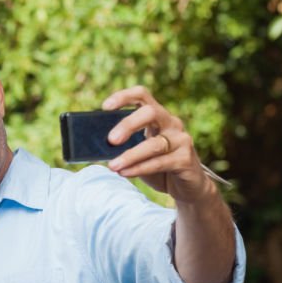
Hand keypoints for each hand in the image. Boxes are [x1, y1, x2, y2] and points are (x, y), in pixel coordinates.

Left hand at [101, 86, 215, 204]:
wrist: (186, 186)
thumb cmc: (157, 165)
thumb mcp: (138, 152)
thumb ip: (123, 146)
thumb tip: (95, 147)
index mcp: (157, 116)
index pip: (142, 95)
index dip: (124, 97)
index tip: (105, 107)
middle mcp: (171, 123)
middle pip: (150, 112)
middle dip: (128, 125)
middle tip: (111, 140)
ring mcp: (181, 140)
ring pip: (154, 144)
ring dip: (130, 155)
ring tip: (112, 166)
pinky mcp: (185, 159)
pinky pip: (159, 162)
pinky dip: (140, 168)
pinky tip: (125, 173)